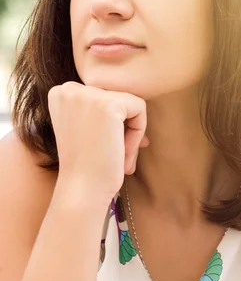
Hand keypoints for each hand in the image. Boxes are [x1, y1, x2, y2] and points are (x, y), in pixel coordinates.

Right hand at [48, 82, 147, 202]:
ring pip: (130, 103)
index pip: (104, 96)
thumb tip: (135, 105)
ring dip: (131, 134)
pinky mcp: (108, 104)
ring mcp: (87, 95)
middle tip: (117, 157)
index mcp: (60, 93)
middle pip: (117, 97)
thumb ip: (102, 111)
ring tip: (120, 158)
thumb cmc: (87, 166)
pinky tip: (122, 153)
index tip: (106, 148)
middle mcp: (69, 89)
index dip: (112, 124)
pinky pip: (140, 109)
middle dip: (123, 130)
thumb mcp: (87, 129)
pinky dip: (138, 133)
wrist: (81, 191)